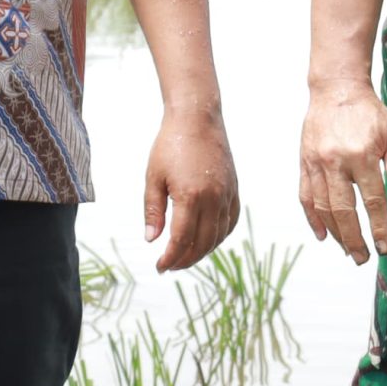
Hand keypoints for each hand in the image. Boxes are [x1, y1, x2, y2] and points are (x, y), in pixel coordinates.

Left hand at [143, 105, 238, 273]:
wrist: (197, 119)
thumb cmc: (170, 145)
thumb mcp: (153, 177)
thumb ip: (153, 211)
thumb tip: (151, 240)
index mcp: (191, 197)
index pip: (182, 240)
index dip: (170, 258)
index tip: (160, 267)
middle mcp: (214, 199)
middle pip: (202, 243)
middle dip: (185, 259)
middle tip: (170, 265)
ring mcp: (227, 195)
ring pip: (219, 235)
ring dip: (203, 251)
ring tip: (185, 255)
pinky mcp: (234, 189)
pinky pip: (231, 222)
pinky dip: (220, 236)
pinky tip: (207, 240)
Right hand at [300, 77, 386, 263]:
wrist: (335, 88)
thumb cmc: (369, 113)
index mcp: (361, 155)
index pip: (372, 200)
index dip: (379, 227)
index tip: (385, 248)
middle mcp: (335, 161)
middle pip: (343, 210)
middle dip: (354, 239)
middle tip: (364, 258)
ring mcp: (316, 163)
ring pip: (322, 207)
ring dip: (335, 233)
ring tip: (347, 250)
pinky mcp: (304, 162)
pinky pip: (305, 196)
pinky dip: (312, 218)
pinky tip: (322, 234)